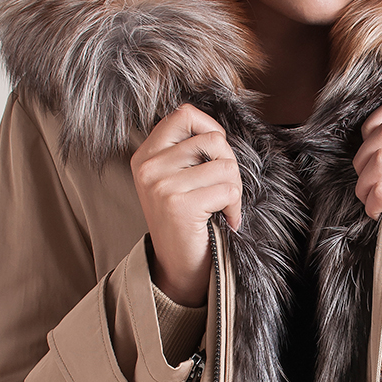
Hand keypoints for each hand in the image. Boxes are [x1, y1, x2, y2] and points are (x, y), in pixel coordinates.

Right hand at [130, 104, 241, 306]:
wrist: (178, 268)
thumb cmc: (185, 221)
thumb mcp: (176, 179)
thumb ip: (187, 151)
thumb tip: (217, 130)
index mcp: (145, 154)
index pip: (184, 114)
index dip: (211, 128)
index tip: (217, 155)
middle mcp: (148, 166)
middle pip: (212, 139)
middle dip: (230, 164)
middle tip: (225, 189)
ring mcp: (161, 185)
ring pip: (225, 165)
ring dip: (235, 188)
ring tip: (224, 207)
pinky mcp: (179, 205)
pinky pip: (228, 190)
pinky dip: (235, 207)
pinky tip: (226, 221)